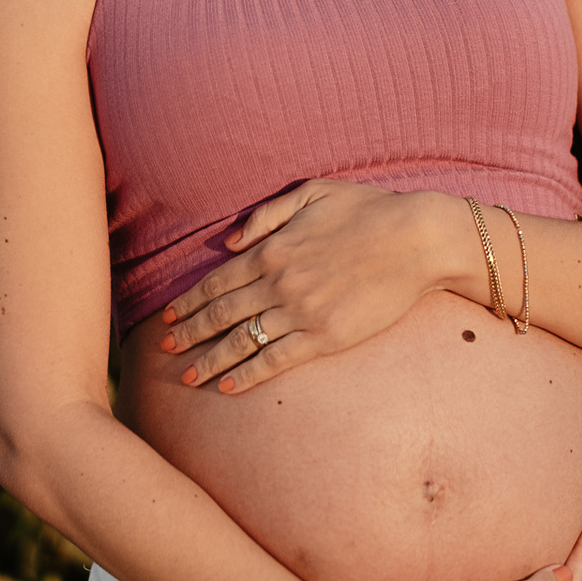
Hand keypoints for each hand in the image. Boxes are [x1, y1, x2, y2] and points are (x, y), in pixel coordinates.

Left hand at [160, 179, 451, 391]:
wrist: (417, 240)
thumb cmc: (368, 210)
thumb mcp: (312, 193)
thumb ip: (267, 214)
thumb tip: (228, 240)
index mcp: (272, 249)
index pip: (217, 281)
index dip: (189, 301)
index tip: (167, 317)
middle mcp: (279, 282)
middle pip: (221, 313)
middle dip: (188, 333)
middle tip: (163, 350)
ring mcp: (301, 312)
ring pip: (242, 341)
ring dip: (208, 360)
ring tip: (185, 378)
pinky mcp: (325, 337)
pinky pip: (276, 360)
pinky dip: (247, 375)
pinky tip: (226, 387)